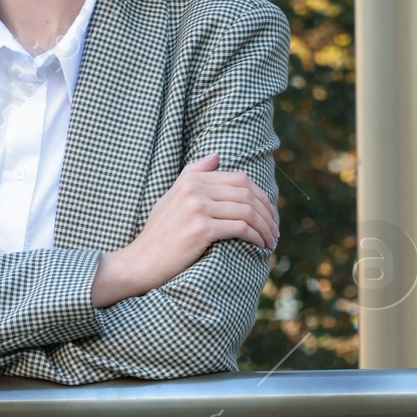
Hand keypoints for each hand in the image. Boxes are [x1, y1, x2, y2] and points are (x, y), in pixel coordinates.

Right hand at [90, 154, 276, 307]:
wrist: (140, 261)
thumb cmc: (159, 234)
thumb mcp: (172, 197)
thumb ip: (193, 173)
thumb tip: (217, 155)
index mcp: (191, 178)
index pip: (240, 180)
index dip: (261, 196)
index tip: (270, 213)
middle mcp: (195, 188)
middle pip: (247, 193)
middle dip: (267, 212)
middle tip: (275, 229)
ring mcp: (198, 207)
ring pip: (247, 211)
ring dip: (265, 227)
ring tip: (271, 241)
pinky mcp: (202, 229)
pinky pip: (240, 228)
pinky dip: (256, 237)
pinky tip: (261, 246)